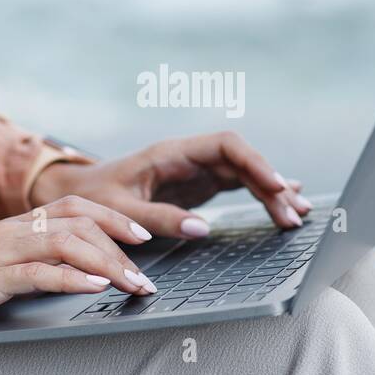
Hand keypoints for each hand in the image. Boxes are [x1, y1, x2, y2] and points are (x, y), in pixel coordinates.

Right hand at [0, 196, 157, 326]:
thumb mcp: (5, 260)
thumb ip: (39, 256)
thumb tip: (84, 267)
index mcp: (21, 223)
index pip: (77, 207)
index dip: (114, 217)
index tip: (143, 235)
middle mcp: (17, 229)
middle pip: (80, 224)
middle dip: (120, 248)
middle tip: (145, 275)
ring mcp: (4, 251)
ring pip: (66, 244)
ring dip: (108, 265)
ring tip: (132, 284)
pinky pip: (38, 273)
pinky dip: (72, 279)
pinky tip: (95, 288)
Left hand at [28, 131, 310, 238]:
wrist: (77, 196)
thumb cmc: (93, 199)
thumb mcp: (121, 211)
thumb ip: (159, 218)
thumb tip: (201, 229)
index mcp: (172, 153)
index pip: (225, 145)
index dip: (254, 162)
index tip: (275, 186)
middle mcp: (189, 157)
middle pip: (242, 161)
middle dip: (271, 185)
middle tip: (293, 215)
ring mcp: (196, 171)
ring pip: (244, 174)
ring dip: (271, 193)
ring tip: (297, 216)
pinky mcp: (198, 187)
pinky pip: (237, 186)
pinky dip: (260, 196)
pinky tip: (284, 204)